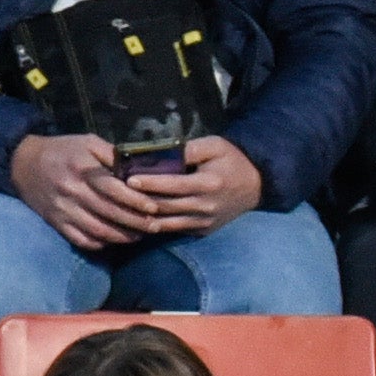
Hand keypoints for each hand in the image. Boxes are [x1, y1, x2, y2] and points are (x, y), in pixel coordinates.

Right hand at [11, 132, 165, 253]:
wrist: (23, 163)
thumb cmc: (63, 150)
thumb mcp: (87, 142)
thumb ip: (112, 154)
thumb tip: (139, 167)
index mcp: (82, 168)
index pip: (113, 189)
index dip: (135, 200)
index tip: (153, 207)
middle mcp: (73, 191)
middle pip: (109, 211)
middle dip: (135, 221)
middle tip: (156, 226)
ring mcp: (63, 210)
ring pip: (97, 230)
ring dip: (121, 236)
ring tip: (140, 235)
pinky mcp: (56, 222)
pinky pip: (80, 239)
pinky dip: (99, 243)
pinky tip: (114, 241)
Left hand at [127, 137, 266, 228]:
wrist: (256, 184)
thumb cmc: (232, 160)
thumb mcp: (215, 146)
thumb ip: (189, 149)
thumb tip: (161, 153)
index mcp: (208, 184)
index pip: (172, 185)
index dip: (149, 183)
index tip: (128, 179)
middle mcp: (205, 206)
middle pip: (164, 206)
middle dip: (139, 200)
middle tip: (118, 193)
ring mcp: (204, 222)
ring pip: (165, 223)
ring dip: (144, 217)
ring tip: (124, 208)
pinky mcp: (202, 230)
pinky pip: (174, 230)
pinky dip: (156, 225)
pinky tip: (140, 218)